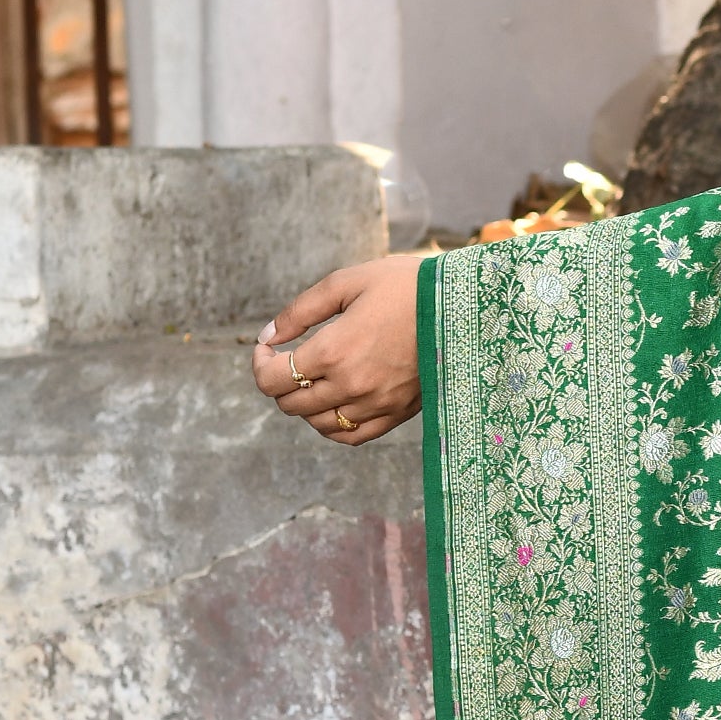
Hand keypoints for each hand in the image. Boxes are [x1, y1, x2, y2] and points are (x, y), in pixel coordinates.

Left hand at [253, 251, 424, 443]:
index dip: (259, 364)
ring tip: (313, 380)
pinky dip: (333, 427)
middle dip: (278, 382)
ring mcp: (375, 404)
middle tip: (288, 359)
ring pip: (318, 424)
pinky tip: (333, 406)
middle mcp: (351, 385)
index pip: (272, 379)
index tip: (267, 347)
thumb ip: (300, 310)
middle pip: (290, 405)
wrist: (461, 306)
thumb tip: (268, 335)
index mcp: (334, 350)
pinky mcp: (397, 414)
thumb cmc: (403, 286)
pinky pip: (351, 436)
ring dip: (305, 404)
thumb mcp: (346, 282)